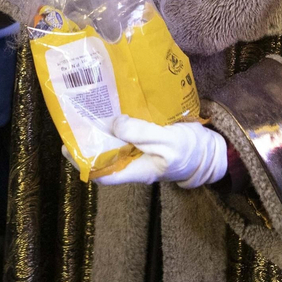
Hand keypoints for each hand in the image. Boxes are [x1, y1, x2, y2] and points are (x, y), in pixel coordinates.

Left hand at [88, 117, 226, 187]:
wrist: (213, 149)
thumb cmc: (192, 150)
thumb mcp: (168, 141)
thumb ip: (141, 133)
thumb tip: (114, 124)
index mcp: (138, 170)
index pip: (104, 174)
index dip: (84, 163)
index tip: (69, 148)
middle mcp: (135, 163)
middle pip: (105, 157)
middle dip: (89, 141)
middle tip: (75, 121)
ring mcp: (140, 152)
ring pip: (114, 143)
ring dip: (101, 129)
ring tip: (87, 109)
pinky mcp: (146, 141)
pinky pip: (127, 133)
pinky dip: (118, 121)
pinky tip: (111, 106)